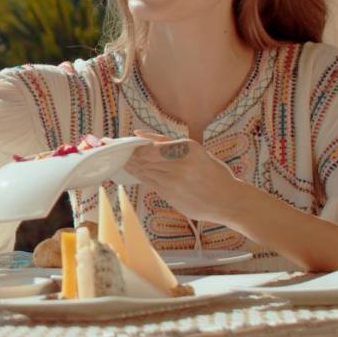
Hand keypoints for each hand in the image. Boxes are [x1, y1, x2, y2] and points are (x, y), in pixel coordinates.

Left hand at [122, 131, 250, 224]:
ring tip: (117, 158)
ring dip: (129, 165)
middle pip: (143, 159)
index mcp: (187, 148)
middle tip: (109, 148)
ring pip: (143, 171)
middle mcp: (179, 164)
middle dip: (126, 154)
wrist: (228, 200)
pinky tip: (130, 170)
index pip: (149, 146)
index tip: (117, 142)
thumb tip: (140, 135)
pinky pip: (148, 182)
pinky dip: (138, 175)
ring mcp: (174, 181)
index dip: (131, 146)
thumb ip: (168, 144)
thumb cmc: (214, 173)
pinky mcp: (170, 195)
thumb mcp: (197, 151)